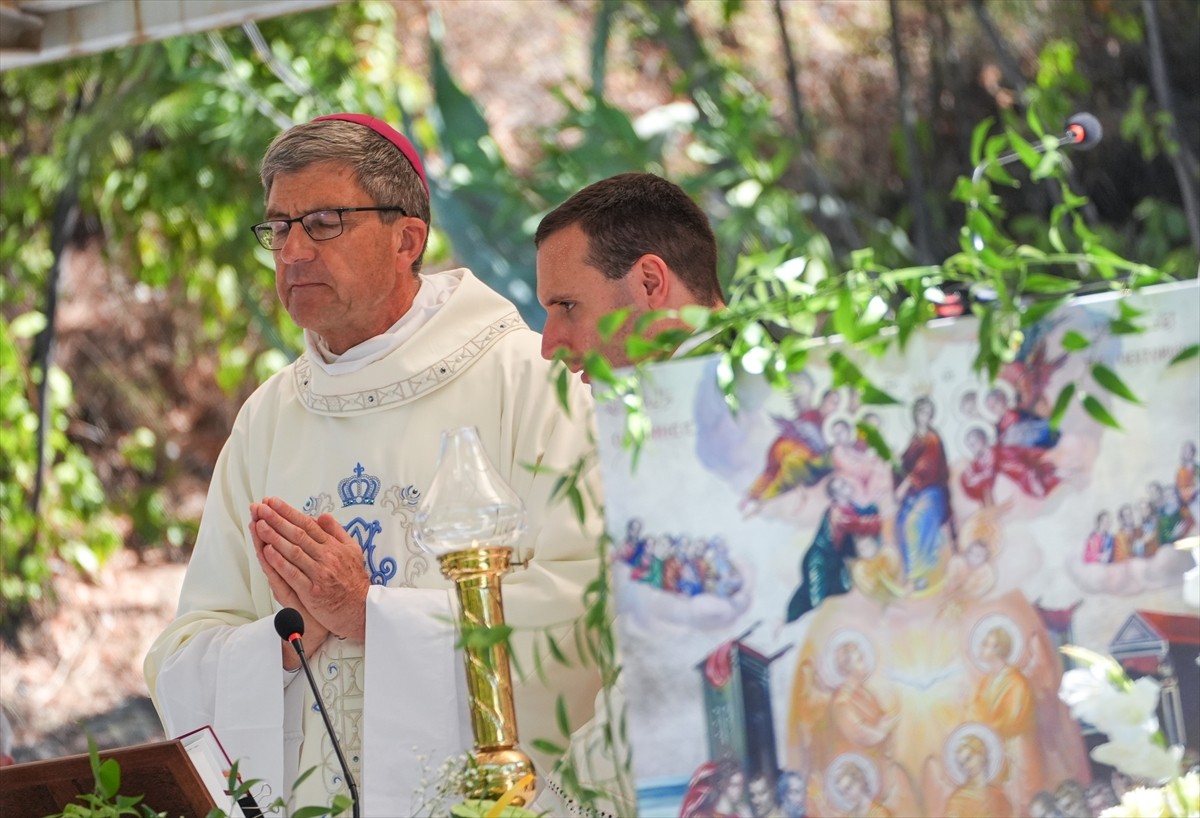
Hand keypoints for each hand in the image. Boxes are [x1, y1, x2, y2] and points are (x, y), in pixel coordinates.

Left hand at [251, 497, 369, 641]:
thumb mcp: (353, 550)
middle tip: (260, 508)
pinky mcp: (313, 592)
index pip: (308, 524)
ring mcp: (320, 574)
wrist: (362, 609)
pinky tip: (267, 551)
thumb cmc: (354, 581)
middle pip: (298, 534)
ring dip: (274, 537)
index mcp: (334, 546)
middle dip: (277, 519)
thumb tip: (323, 516)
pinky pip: (293, 574)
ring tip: (259, 524)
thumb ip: (337, 532)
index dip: (288, 512)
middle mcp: (327, 557)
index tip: (273, 502)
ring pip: (294, 551)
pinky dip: (280, 562)